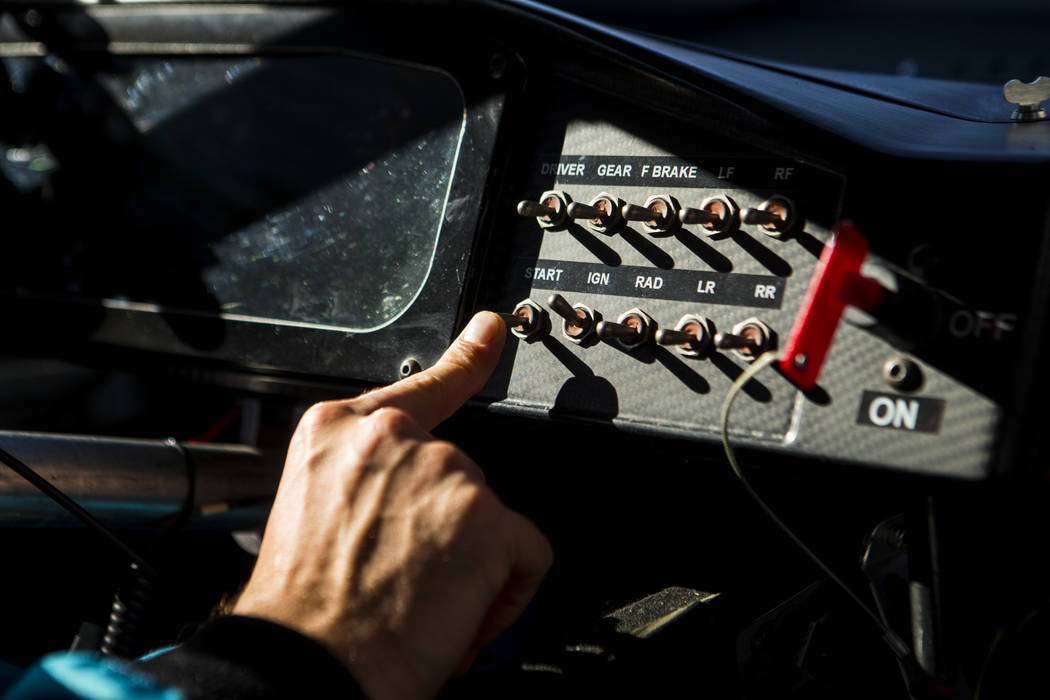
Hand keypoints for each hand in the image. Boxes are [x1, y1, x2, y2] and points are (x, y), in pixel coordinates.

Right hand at [233, 312, 552, 699]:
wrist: (307, 665)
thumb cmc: (299, 611)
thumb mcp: (308, 513)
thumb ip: (358, 482)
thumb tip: (397, 501)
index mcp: (337, 430)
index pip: (417, 386)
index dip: (465, 360)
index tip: (491, 331)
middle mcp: (392, 438)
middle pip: (454, 473)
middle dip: (443, 527)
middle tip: (406, 577)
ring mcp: (443, 471)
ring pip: (487, 515)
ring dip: (471, 562)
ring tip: (419, 604)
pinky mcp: (486, 516)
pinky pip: (527, 553)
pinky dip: (508, 592)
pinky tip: (463, 616)